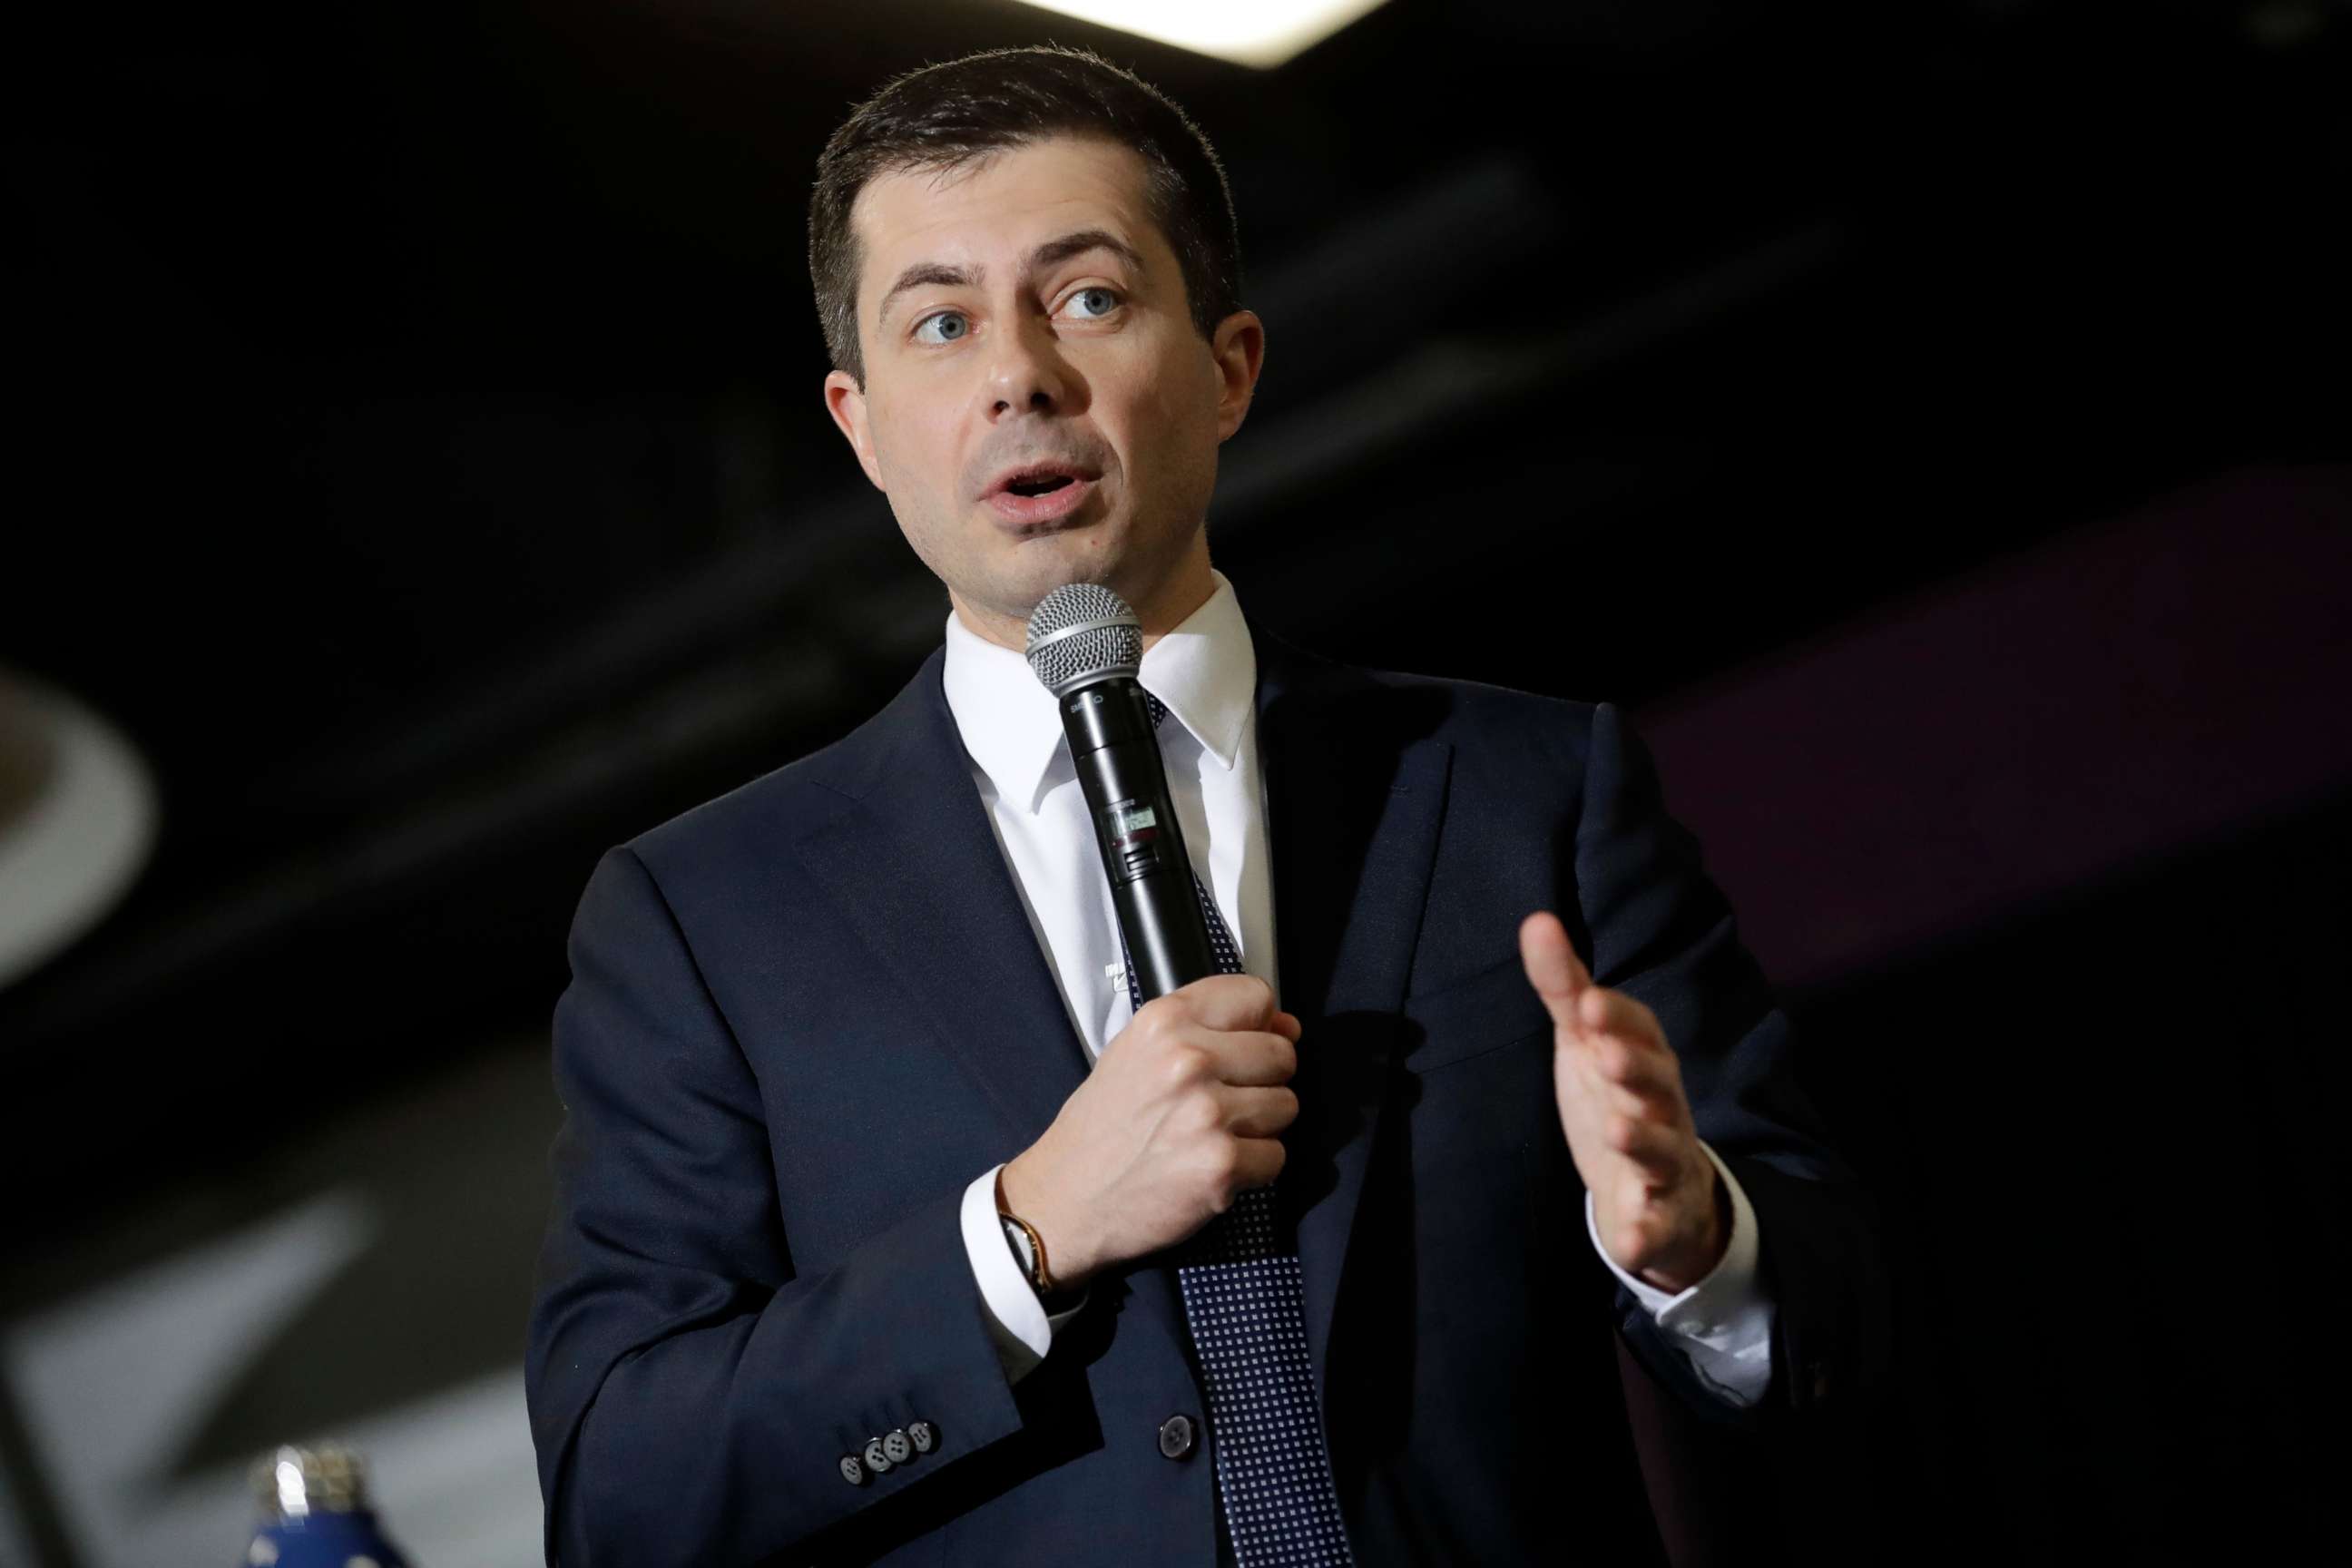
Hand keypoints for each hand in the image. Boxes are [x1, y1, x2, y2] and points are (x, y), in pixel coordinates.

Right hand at [1000, 973, 1300, 1287]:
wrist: (1065, 1198)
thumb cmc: (1101, 1130)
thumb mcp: (1137, 1053)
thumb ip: (1208, 1030)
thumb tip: (1288, 1027)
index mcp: (1164, 1021)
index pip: (1256, 996)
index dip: (1258, 1025)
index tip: (1244, 1045)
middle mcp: (1188, 1060)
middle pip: (1281, 1053)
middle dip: (1260, 1081)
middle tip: (1218, 1103)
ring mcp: (1207, 1113)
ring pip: (1285, 1105)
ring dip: (1258, 1127)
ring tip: (1209, 1136)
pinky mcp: (1221, 1164)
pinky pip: (1276, 1156)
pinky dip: (1252, 1169)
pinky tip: (1209, 1167)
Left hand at [1519, 910, 1726, 1292]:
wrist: (1660, 1193)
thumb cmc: (1616, 1099)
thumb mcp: (1585, 1043)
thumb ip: (1564, 987)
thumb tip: (1536, 918)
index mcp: (1644, 1059)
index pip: (1637, 1030)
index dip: (1615, 1016)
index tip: (1584, 1003)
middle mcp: (1662, 1107)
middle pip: (1656, 1084)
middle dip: (1635, 1068)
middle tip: (1606, 1055)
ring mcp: (1665, 1163)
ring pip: (1662, 1150)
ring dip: (1643, 1140)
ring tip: (1620, 1131)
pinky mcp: (1661, 1215)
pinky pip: (1658, 1226)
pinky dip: (1648, 1233)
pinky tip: (1632, 1239)